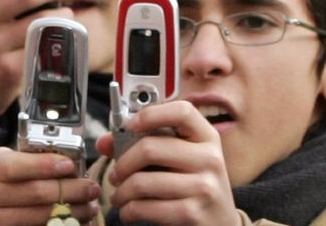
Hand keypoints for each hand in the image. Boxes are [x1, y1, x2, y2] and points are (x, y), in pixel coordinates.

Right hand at [0, 147, 100, 225]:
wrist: (1, 202)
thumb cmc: (20, 176)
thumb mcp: (23, 160)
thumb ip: (42, 158)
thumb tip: (76, 164)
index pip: (15, 166)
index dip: (43, 166)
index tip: (69, 165)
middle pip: (34, 192)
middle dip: (70, 190)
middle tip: (92, 188)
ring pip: (41, 217)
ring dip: (72, 212)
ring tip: (90, 206)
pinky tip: (79, 221)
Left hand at [97, 101, 238, 225]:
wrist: (220, 223)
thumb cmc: (194, 186)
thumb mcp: (180, 160)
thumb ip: (144, 145)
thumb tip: (104, 142)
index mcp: (206, 137)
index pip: (182, 111)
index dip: (151, 114)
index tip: (130, 124)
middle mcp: (210, 159)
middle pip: (150, 148)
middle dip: (122, 164)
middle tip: (115, 174)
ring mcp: (204, 187)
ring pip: (142, 182)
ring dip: (121, 192)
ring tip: (119, 196)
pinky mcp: (193, 213)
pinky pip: (145, 207)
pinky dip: (128, 211)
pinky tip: (129, 212)